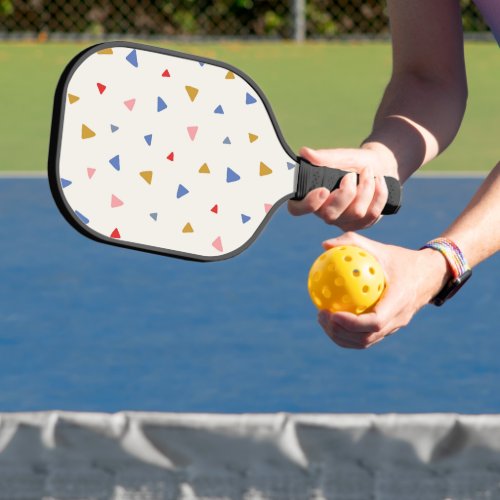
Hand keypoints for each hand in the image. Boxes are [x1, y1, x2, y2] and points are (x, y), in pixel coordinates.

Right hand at [288, 145, 397, 230]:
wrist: (379, 166)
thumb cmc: (354, 162)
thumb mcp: (341, 156)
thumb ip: (324, 157)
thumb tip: (305, 152)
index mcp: (312, 196)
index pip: (297, 209)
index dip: (308, 204)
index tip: (323, 190)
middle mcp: (324, 212)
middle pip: (330, 215)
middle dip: (346, 193)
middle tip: (351, 175)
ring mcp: (343, 221)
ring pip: (356, 213)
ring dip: (366, 188)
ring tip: (368, 172)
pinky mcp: (361, 224)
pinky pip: (372, 214)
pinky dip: (379, 193)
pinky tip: (379, 181)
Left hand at [316, 232, 450, 348]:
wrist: (429, 275)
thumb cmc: (401, 259)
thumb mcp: (380, 248)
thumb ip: (353, 243)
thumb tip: (325, 245)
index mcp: (399, 301)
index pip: (375, 322)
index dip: (352, 323)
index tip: (332, 313)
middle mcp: (398, 319)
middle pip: (366, 338)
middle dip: (340, 332)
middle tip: (321, 315)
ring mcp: (394, 327)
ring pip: (365, 342)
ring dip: (341, 336)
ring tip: (322, 319)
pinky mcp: (389, 329)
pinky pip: (366, 337)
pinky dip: (347, 334)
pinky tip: (331, 318)